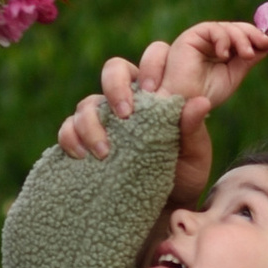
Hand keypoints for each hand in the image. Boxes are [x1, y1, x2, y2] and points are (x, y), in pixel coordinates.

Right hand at [56, 22, 267, 201]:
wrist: (164, 208)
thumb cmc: (184, 176)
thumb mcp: (194, 154)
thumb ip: (193, 128)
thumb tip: (200, 102)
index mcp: (157, 94)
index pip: (151, 59)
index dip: (150, 65)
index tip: (154, 92)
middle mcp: (128, 100)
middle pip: (113, 70)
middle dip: (115, 87)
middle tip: (125, 115)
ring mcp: (104, 119)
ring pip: (87, 103)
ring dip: (91, 124)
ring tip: (105, 152)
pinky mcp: (84, 141)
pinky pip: (67, 129)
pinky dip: (70, 139)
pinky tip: (82, 157)